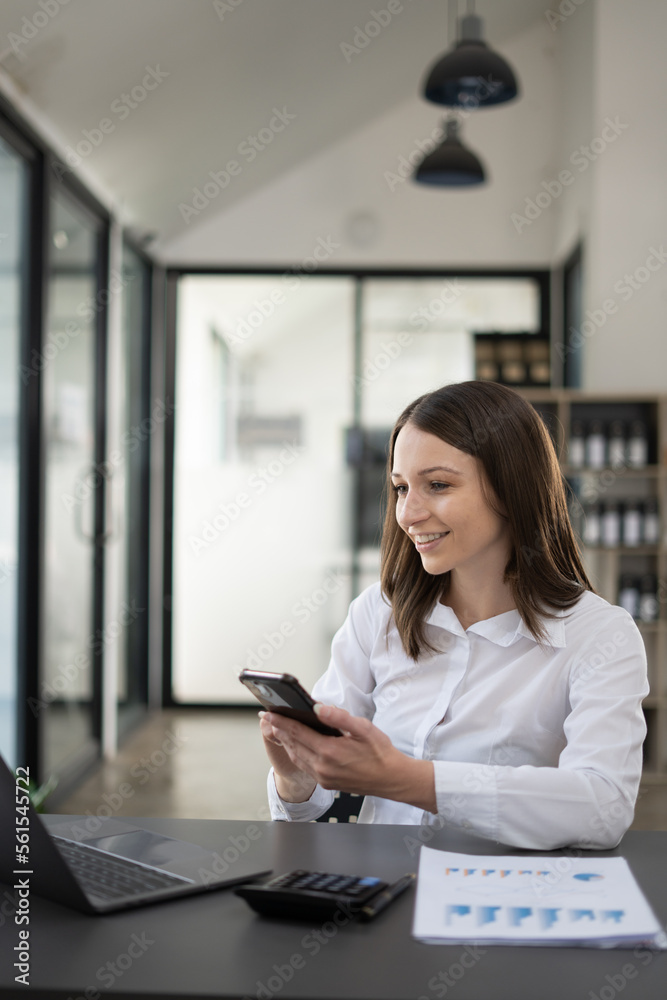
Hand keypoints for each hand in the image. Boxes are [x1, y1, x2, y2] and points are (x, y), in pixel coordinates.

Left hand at [262, 704, 435, 811]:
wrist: (392, 779)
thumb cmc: (380, 753)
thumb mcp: (363, 728)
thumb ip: (339, 717)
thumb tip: (318, 708)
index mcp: (330, 751)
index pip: (298, 732)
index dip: (281, 721)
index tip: (269, 713)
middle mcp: (323, 767)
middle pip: (293, 745)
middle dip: (279, 730)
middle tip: (267, 718)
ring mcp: (324, 778)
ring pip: (297, 757)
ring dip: (285, 742)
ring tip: (277, 729)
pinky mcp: (327, 784)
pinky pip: (305, 767)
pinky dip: (296, 754)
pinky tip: (295, 747)